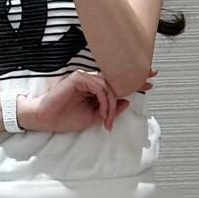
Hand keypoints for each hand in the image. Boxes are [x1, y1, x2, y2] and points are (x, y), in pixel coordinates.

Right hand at [19, 63, 157, 133]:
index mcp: (95, 87)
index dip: (133, 82)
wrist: (47, 120)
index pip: (116, 83)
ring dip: (111, 105)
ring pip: (109, 87)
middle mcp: (91, 80)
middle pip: (116, 80)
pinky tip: (101, 113)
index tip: (150, 81)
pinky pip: (99, 88)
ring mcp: (85, 77)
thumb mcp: (95, 117)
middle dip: (135, 81)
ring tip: (106, 119)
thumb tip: (127, 101)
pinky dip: (104, 102)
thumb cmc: (66, 118)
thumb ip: (110, 109)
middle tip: (150, 81)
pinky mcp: (78, 78)